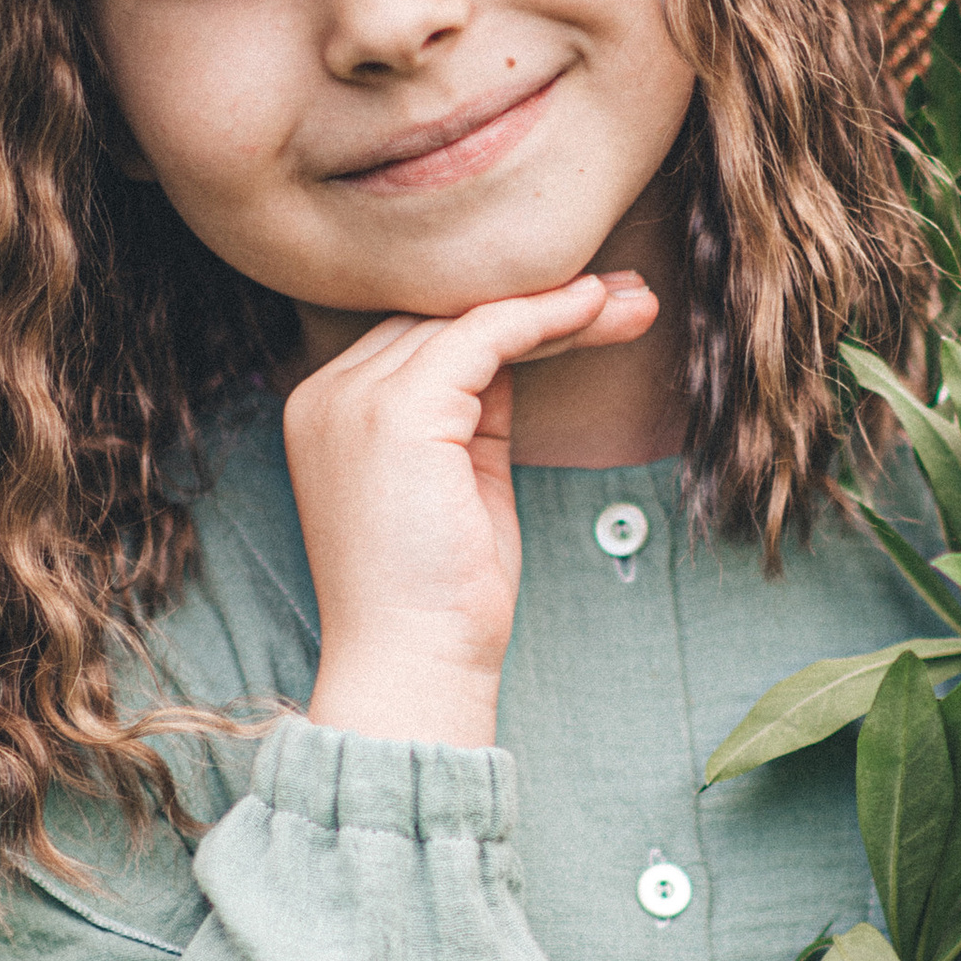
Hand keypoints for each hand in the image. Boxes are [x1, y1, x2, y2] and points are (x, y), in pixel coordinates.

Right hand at [284, 273, 657, 745]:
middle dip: (540, 301)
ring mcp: (352, 400)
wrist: (413, 666)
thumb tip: (520, 346)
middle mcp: (327, 395)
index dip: (509, 318)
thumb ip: (473, 412)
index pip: (423, 337)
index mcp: (331, 413)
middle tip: (624, 293)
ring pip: (468, 320)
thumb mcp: (460, 482)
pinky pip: (482, 336)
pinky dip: (543, 317)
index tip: (587, 307)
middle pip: (444, 317)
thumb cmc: (442, 597)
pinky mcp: (396, 412)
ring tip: (633, 303)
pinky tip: (595, 309)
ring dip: (559, 304)